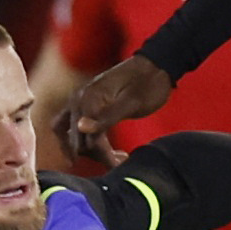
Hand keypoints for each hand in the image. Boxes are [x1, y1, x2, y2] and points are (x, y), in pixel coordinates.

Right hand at [55, 58, 174, 165]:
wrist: (157, 66)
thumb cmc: (148, 84)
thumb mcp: (132, 103)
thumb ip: (106, 116)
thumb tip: (79, 127)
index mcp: (88, 99)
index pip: (86, 139)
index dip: (103, 155)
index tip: (123, 164)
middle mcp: (78, 100)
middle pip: (76, 141)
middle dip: (97, 155)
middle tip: (121, 162)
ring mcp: (80, 102)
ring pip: (73, 137)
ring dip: (92, 151)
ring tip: (118, 158)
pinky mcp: (88, 105)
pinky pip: (77, 128)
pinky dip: (89, 142)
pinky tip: (109, 151)